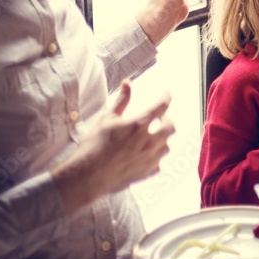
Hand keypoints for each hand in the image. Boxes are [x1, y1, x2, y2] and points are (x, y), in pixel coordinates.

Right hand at [52, 81, 174, 212]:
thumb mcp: (107, 118)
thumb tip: (127, 83)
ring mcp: (150, 159)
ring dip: (162, 139)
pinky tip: (146, 154)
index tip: (166, 93)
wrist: (87, 175)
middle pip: (170, 127)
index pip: (161, 106)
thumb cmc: (94, 144)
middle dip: (166, 119)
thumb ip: (121, 100)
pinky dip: (155, 157)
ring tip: (151, 136)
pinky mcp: (146, 173)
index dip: (166, 97)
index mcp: (139, 125)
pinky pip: (159, 163)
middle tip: (158, 118)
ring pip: (166, 146)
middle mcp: (149, 142)